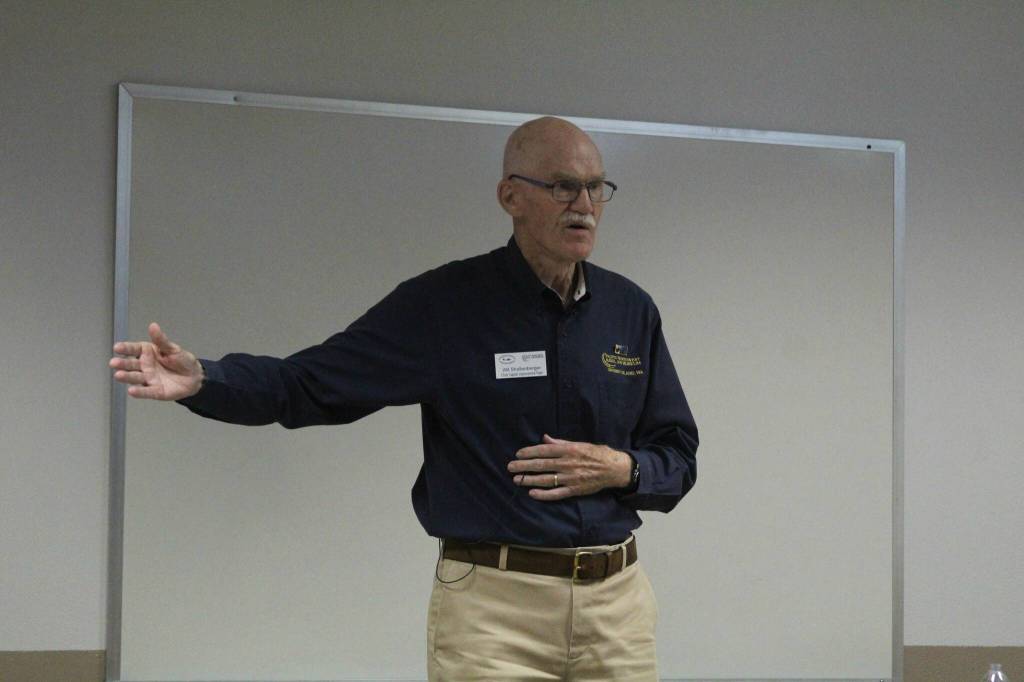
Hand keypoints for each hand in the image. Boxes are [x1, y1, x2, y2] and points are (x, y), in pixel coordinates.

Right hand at [109, 322, 203, 400]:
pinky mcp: (155, 391)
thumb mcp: (173, 348)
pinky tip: (131, 391)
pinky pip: (147, 391)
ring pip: (136, 378)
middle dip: (122, 364)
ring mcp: (149, 379)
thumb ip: (161, 340)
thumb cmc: (182, 360)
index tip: (117, 347)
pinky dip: (139, 392)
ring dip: (127, 377)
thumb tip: (153, 326)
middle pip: (131, 364)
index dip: (125, 348)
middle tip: (114, 363)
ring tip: (118, 375)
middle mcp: (144, 366)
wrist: (194, 377)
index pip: (134, 349)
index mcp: (147, 353)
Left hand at [508, 434, 632, 500]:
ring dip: (530, 480)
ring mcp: (571, 478)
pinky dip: (544, 494)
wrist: (614, 468)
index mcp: (569, 450)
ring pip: (546, 479)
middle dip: (524, 466)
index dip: (530, 452)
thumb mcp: (579, 444)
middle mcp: (568, 463)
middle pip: (542, 465)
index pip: (544, 451)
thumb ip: (560, 443)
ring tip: (517, 480)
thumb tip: (545, 439)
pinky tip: (532, 494)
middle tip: (510, 467)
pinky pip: (556, 493)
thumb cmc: (596, 453)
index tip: (518, 454)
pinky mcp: (575, 490)